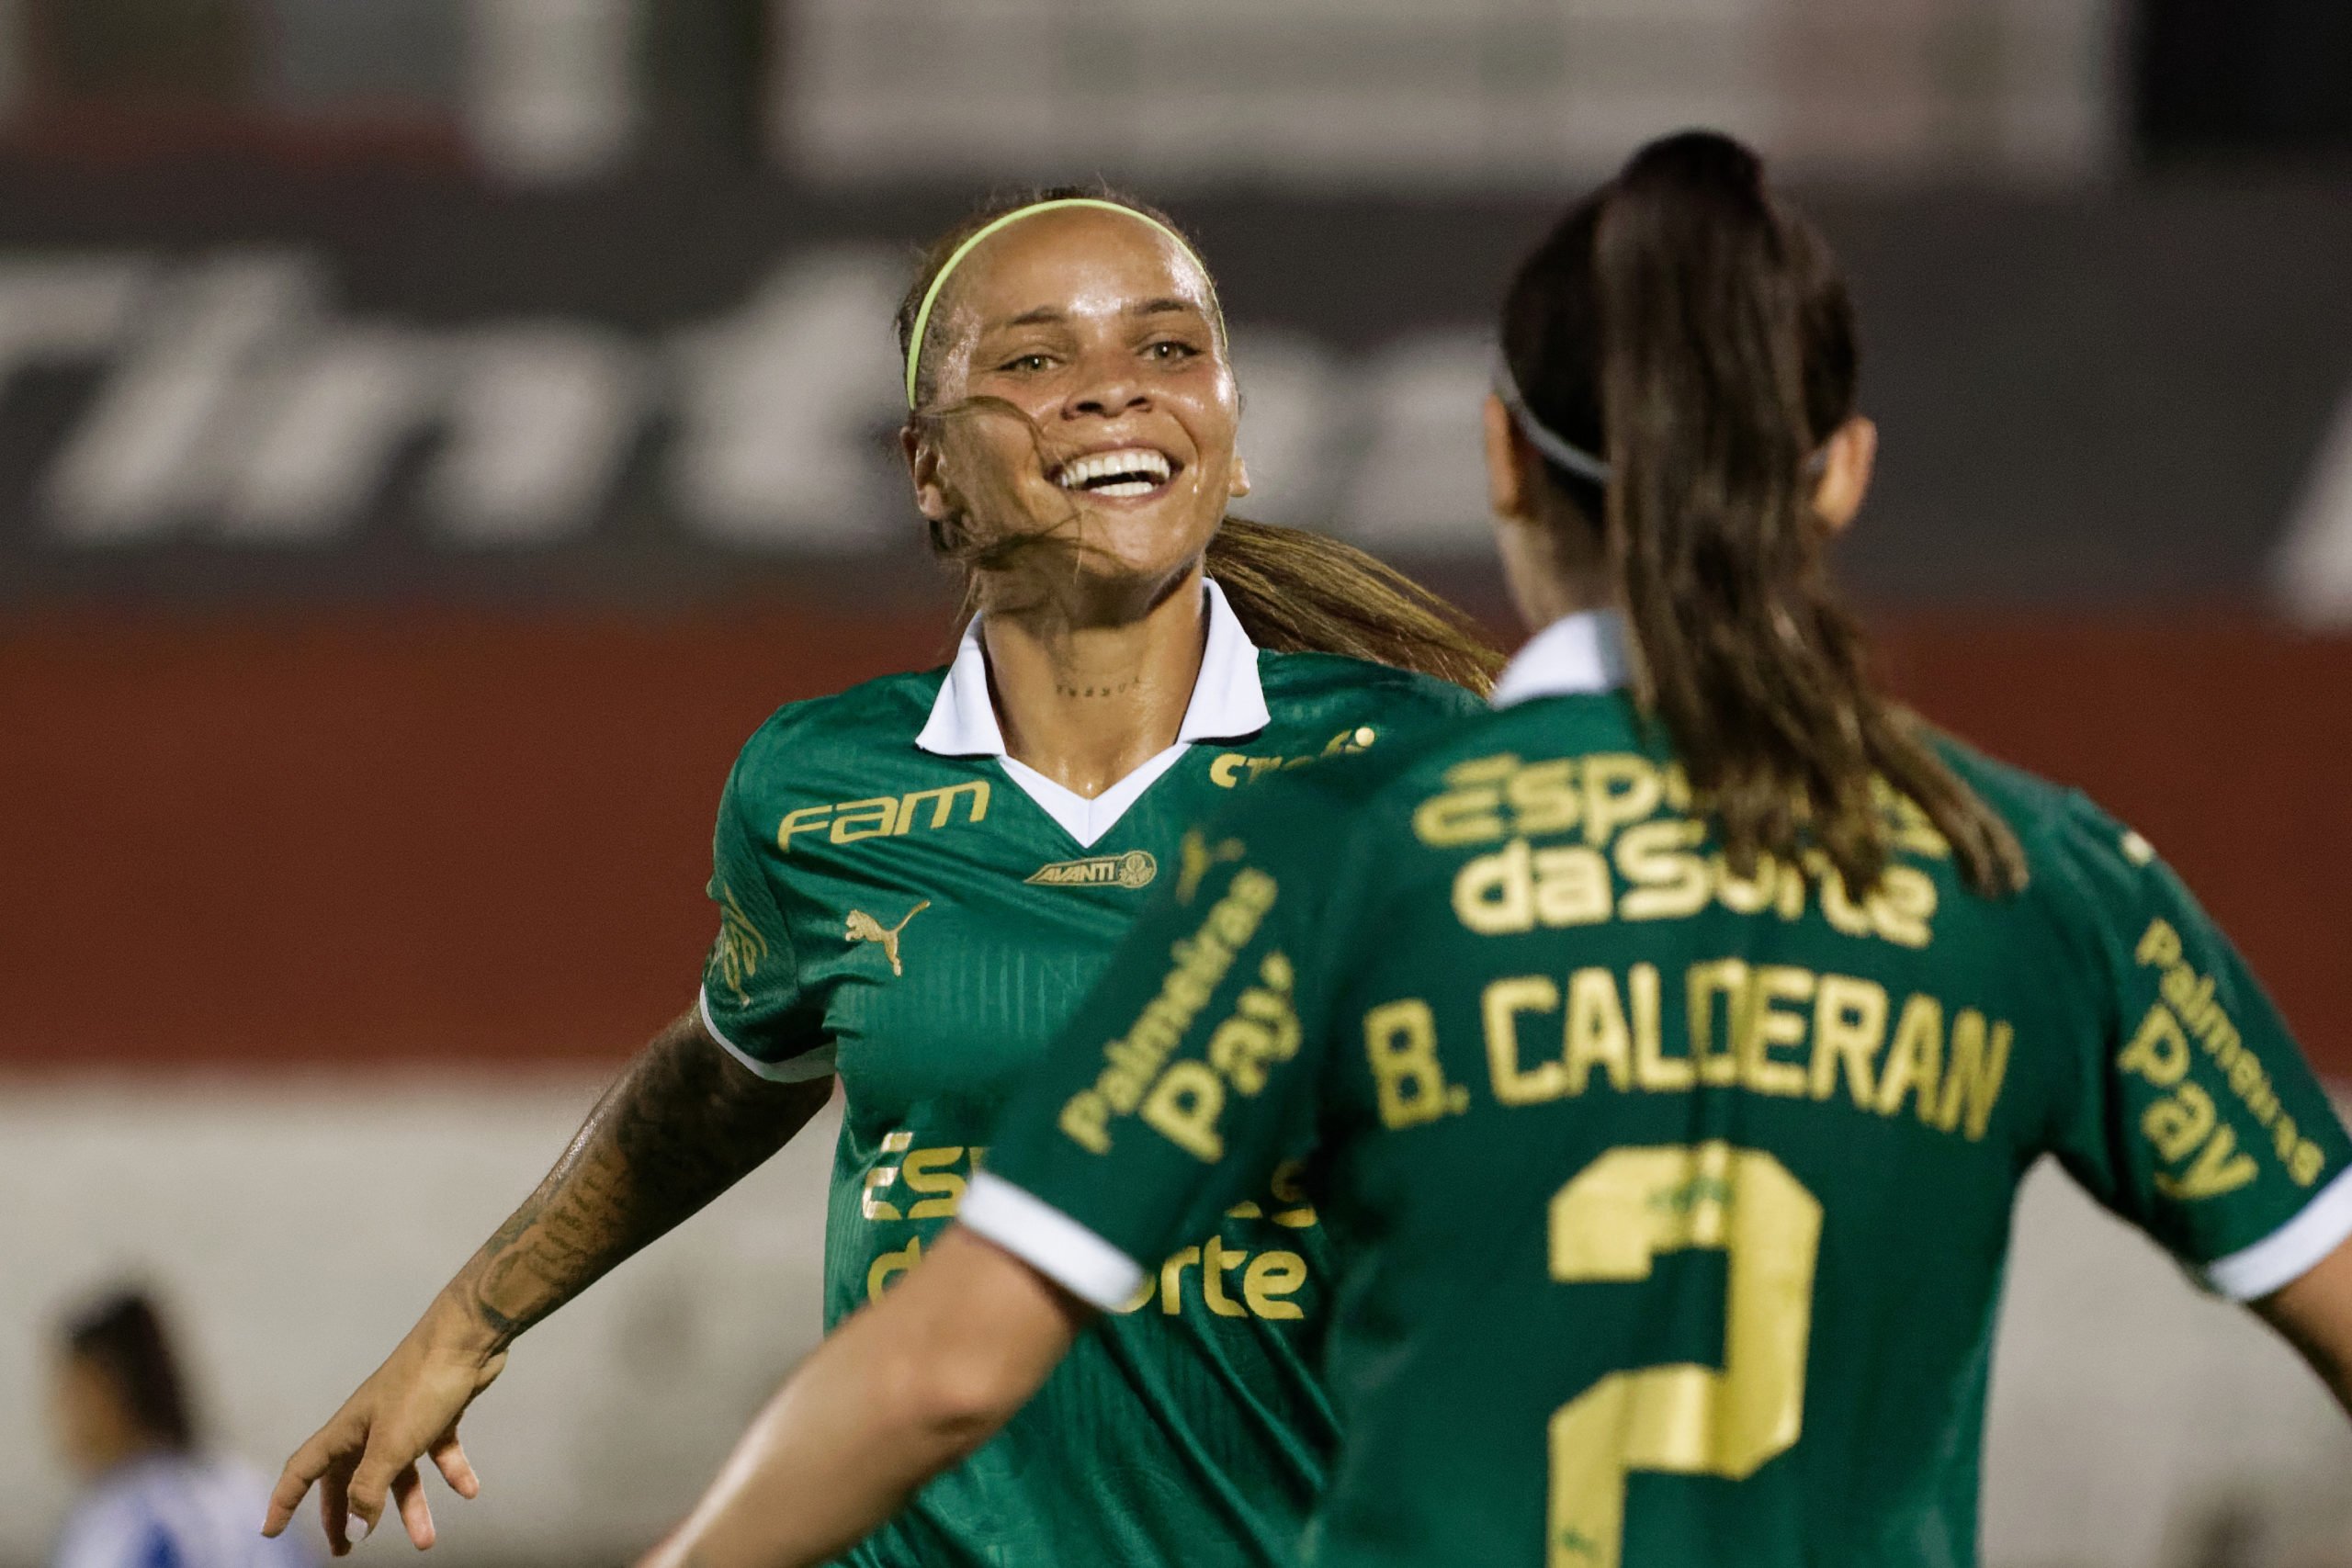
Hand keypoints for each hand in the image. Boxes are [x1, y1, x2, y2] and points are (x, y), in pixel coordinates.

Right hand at [262, 1295, 507, 1553]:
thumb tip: (355, 1530)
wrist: (470, 1338)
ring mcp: (405, 1417)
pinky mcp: (438, 1412)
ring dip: (411, 1506)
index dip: (284, 1502)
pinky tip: (469, 1490)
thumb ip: (369, 1490)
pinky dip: (452, 1471)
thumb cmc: (423, 1386)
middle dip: (347, 1515)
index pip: (302, 1471)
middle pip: (349, 1478)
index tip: (271, 1532)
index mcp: (347, 1431)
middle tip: (348, 1549)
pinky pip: (440, 1451)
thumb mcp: (391, 1446)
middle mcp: (370, 1425)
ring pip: (401, 1472)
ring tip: (426, 1541)